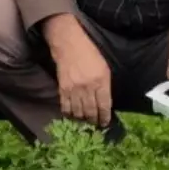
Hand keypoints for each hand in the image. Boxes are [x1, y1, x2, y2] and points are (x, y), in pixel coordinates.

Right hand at [43, 13, 112, 127]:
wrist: (69, 44)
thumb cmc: (89, 53)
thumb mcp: (104, 68)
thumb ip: (105, 85)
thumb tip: (104, 102)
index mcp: (101, 81)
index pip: (104, 105)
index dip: (105, 117)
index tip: (105, 123)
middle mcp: (88, 87)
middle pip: (91, 111)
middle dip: (94, 121)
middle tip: (95, 125)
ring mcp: (74, 89)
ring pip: (78, 112)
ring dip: (82, 120)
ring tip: (84, 122)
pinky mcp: (63, 89)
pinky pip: (66, 107)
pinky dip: (69, 114)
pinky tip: (72, 116)